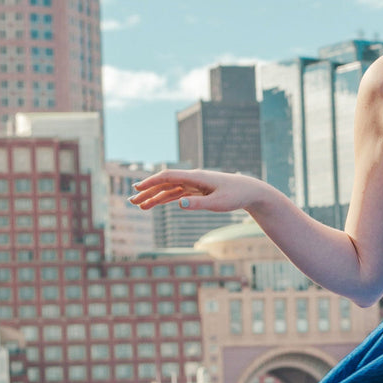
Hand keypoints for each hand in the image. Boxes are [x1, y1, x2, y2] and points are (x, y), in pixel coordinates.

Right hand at [127, 168, 262, 213]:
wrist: (250, 192)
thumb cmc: (236, 196)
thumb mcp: (218, 203)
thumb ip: (198, 204)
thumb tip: (178, 203)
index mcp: (196, 177)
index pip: (168, 177)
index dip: (151, 182)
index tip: (137, 187)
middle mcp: (192, 179)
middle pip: (165, 184)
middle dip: (148, 192)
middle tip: (132, 201)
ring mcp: (193, 185)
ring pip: (169, 190)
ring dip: (154, 197)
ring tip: (139, 206)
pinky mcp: (197, 192)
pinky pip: (177, 195)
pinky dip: (165, 199)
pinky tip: (154, 204)